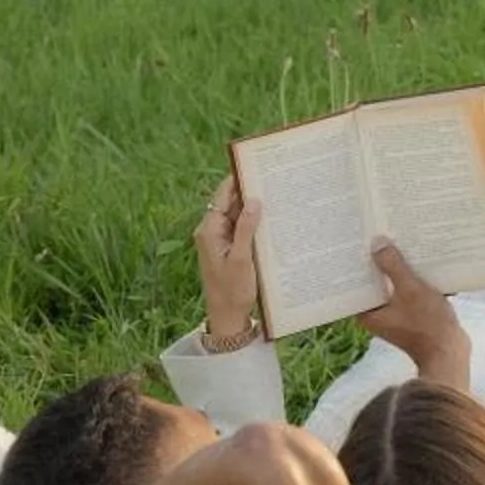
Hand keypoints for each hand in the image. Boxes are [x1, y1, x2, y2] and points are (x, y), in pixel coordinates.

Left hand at [193, 172, 262, 345]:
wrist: (227, 317)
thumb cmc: (232, 291)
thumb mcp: (241, 259)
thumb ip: (246, 228)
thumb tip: (253, 200)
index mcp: (209, 231)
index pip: (222, 196)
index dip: (237, 180)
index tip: (255, 166)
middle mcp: (212, 231)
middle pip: (230, 203)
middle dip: (249, 192)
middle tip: (272, 179)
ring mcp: (220, 240)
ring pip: (237, 215)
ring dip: (253, 208)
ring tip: (276, 195)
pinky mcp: (229, 248)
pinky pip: (241, 228)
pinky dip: (253, 222)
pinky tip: (271, 219)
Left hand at [355, 241, 470, 384]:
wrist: (450, 352)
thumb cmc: (427, 324)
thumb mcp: (410, 289)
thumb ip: (393, 266)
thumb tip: (377, 243)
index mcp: (368, 313)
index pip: (356, 283)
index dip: (358, 262)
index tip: (360, 242)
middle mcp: (377, 315)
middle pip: (375, 281)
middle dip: (380, 261)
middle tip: (381, 235)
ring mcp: (394, 316)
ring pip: (392, 285)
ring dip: (398, 269)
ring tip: (401, 242)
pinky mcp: (410, 316)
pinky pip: (406, 292)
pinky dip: (411, 280)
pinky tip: (421, 262)